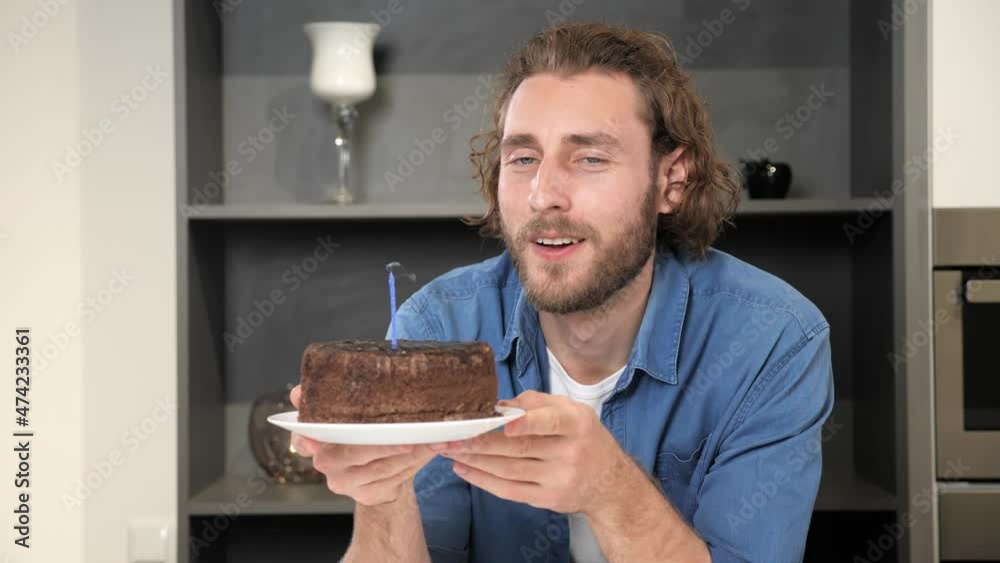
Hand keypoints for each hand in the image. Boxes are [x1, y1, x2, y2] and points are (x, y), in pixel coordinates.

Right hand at [289, 385, 436, 505]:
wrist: (374, 472)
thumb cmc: (358, 436)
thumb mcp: (342, 417)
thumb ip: (324, 404)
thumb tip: (297, 393)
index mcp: (315, 441)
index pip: (304, 440)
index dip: (308, 439)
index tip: (317, 440)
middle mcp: (327, 464)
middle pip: (357, 453)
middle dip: (385, 446)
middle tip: (408, 439)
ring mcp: (346, 483)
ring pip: (381, 467)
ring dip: (409, 454)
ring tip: (429, 441)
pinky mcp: (366, 494)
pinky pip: (394, 478)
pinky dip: (414, 464)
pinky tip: (427, 452)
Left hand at [437, 390, 636, 515]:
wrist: (609, 483)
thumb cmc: (584, 438)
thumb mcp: (572, 411)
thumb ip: (537, 403)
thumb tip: (498, 405)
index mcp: (576, 424)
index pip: (551, 421)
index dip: (527, 422)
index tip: (504, 421)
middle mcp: (569, 452)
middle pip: (518, 447)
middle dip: (479, 440)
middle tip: (449, 434)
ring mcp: (557, 479)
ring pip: (508, 469)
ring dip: (474, 459)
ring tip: (448, 449)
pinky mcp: (546, 499)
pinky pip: (508, 490)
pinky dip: (482, 479)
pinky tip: (463, 469)